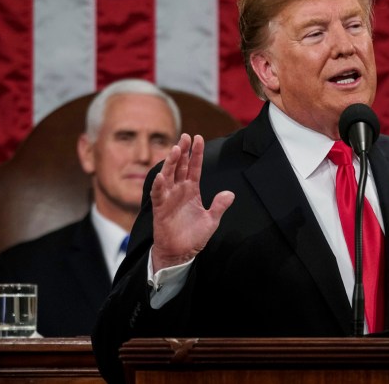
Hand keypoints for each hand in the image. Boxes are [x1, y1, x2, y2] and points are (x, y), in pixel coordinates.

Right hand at [150, 134, 234, 270]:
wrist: (180, 253)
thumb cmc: (194, 236)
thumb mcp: (211, 220)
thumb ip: (219, 206)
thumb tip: (230, 194)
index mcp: (192, 190)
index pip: (195, 168)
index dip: (197, 154)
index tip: (198, 138)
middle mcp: (179, 190)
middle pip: (181, 166)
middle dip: (184, 151)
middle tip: (185, 136)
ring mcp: (169, 198)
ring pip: (169, 176)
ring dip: (171, 163)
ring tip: (176, 149)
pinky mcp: (160, 208)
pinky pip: (158, 194)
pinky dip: (159, 185)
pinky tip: (161, 175)